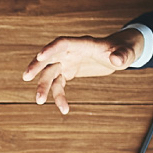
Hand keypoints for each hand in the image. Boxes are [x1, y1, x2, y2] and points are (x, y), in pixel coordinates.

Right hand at [24, 29, 143, 113]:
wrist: (120, 52)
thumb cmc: (123, 49)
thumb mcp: (126, 52)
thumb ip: (121, 55)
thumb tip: (116, 60)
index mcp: (82, 44)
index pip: (63, 43)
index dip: (51, 49)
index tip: (39, 56)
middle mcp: (70, 52)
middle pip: (49, 58)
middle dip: (36, 67)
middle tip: (26, 77)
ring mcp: (67, 62)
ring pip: (50, 74)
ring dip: (43, 87)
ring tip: (39, 101)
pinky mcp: (68, 72)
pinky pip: (58, 85)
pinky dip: (58, 97)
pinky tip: (64, 109)